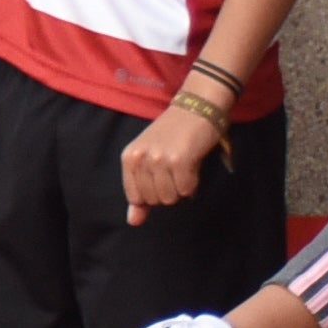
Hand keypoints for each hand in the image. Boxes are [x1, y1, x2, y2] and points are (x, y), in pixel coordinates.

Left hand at [122, 102, 224, 223]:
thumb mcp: (150, 159)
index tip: (162, 174)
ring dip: (181, 187)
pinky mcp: (180, 160)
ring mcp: (159, 159)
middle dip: (168, 190)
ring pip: (170, 198)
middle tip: (175, 167)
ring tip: (184, 166)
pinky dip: (193, 182)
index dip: (153, 192)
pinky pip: (186, 190)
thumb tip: (133, 222)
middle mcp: (141, 158)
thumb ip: (140, 192)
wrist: (197, 105)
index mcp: (129, 157)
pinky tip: (193, 164)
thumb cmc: (174, 134)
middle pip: (154, 201)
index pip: (136, 198)